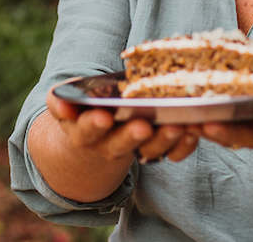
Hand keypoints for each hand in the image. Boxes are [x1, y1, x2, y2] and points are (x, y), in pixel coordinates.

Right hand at [44, 90, 198, 163]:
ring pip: (148, 151)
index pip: (86, 130)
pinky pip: (170, 154)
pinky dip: (182, 146)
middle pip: (119, 144)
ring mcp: (133, 151)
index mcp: (84, 133)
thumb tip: (61, 99)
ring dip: (162, 140)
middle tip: (143, 126)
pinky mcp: (154, 153)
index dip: (94, 124)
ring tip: (175, 126)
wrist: (90, 149)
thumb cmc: (80, 117)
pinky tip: (191, 132)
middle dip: (130, 136)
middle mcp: (108, 146)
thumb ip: (61, 101)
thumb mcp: (64, 109)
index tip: (103, 116)